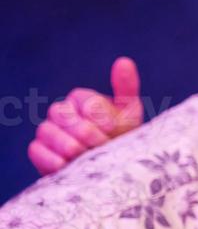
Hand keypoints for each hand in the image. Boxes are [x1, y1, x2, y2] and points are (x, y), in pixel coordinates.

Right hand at [28, 57, 143, 174]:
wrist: (111, 167)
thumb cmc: (121, 137)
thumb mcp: (129, 113)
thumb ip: (126, 88)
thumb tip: (123, 61)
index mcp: (81, 99)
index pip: (82, 99)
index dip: (98, 115)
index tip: (114, 129)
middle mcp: (61, 112)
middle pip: (61, 114)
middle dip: (85, 132)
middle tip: (102, 145)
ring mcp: (48, 130)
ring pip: (47, 131)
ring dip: (70, 147)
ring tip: (87, 157)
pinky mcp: (38, 151)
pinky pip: (36, 150)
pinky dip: (53, 160)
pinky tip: (69, 166)